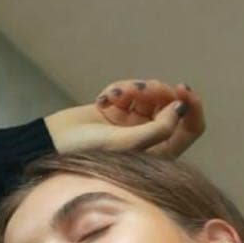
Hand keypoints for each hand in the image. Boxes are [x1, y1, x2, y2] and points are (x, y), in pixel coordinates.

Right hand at [44, 79, 204, 158]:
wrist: (51, 147)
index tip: (180, 89)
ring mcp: (134, 124)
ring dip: (132, 88)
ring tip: (111, 96)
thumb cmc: (87, 154)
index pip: (192, 128)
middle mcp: (150, 139)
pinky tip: (101, 100)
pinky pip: (131, 90)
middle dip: (155, 91)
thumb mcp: (126, 144)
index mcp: (160, 153)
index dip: (192, 106)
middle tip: (135, 90)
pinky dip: (118, 89)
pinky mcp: (118, 111)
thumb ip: (159, 129)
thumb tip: (182, 107)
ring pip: (150, 94)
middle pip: (171, 104)